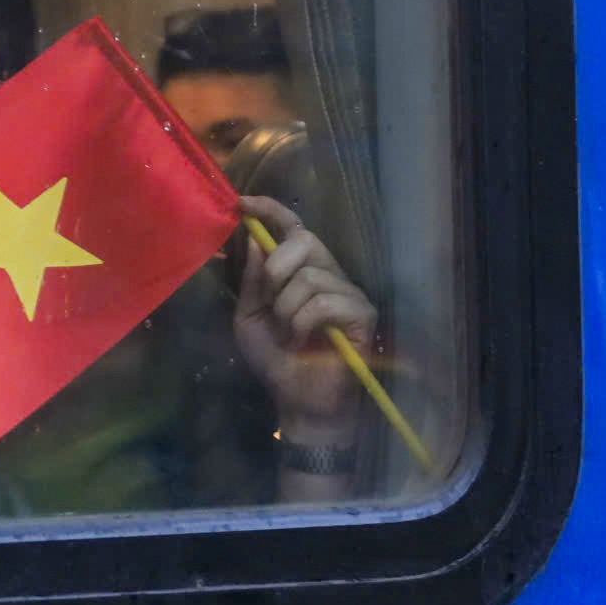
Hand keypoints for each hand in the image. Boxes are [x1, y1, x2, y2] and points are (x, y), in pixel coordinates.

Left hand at [232, 194, 373, 438]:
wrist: (297, 401)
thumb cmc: (275, 359)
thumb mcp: (250, 316)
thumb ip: (253, 279)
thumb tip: (256, 238)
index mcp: (301, 270)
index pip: (293, 227)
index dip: (271, 210)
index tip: (243, 203)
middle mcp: (329, 273)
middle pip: (303, 239)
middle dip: (276, 270)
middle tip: (270, 304)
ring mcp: (348, 292)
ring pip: (309, 276)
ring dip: (286, 309)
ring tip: (288, 335)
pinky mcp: (362, 314)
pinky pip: (324, 301)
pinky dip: (303, 323)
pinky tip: (302, 342)